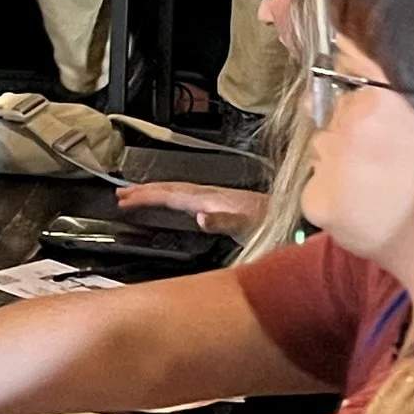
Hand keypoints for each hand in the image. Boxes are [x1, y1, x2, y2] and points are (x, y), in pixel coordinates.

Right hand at [117, 181, 266, 238]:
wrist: (293, 219)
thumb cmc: (270, 222)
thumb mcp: (246, 225)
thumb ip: (223, 220)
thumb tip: (199, 218)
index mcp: (208, 198)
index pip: (169, 194)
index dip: (145, 196)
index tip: (124, 199)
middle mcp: (209, 195)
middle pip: (169, 189)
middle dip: (143, 191)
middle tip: (120, 195)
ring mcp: (214, 199)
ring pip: (176, 191)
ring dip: (155, 192)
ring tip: (137, 195)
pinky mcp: (221, 205)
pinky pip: (187, 198)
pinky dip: (171, 198)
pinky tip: (173, 205)